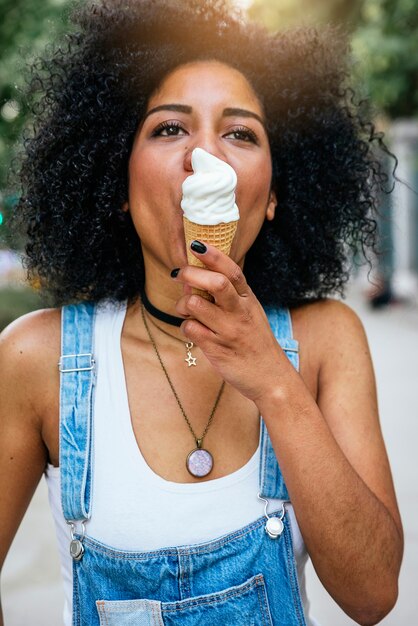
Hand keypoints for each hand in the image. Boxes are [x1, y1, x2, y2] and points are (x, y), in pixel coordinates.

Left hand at [173, 240, 287, 403]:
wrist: (270, 377)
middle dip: (192, 274)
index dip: (213, 255)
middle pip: (216, 283)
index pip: (232, 271)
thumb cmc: (255, 342)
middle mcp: (240, 313)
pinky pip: (190, 330)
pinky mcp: (216, 349)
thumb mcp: (250, 312)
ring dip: (183, 303)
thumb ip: (229, 294)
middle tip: (179, 273)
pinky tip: (192, 329)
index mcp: (249, 299)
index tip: (196, 244)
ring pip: (196, 306)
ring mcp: (228, 331)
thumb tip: (196, 277)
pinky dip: (185, 327)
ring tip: (185, 308)